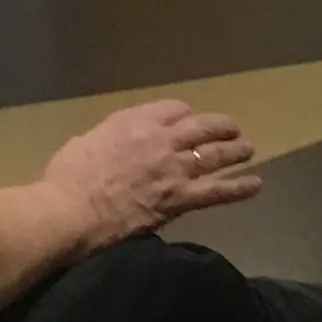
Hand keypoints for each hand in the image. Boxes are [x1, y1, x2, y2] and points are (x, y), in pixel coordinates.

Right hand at [44, 99, 264, 242]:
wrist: (71, 212)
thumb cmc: (66, 179)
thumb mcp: (84, 143)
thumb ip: (107, 139)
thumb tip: (113, 146)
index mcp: (133, 122)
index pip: (172, 109)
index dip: (184, 115)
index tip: (188, 122)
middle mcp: (160, 139)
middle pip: (202, 126)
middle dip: (220, 126)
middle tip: (231, 130)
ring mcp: (174, 168)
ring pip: (216, 154)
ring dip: (236, 150)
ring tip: (248, 149)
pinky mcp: (180, 198)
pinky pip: (219, 190)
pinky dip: (240, 187)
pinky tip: (255, 184)